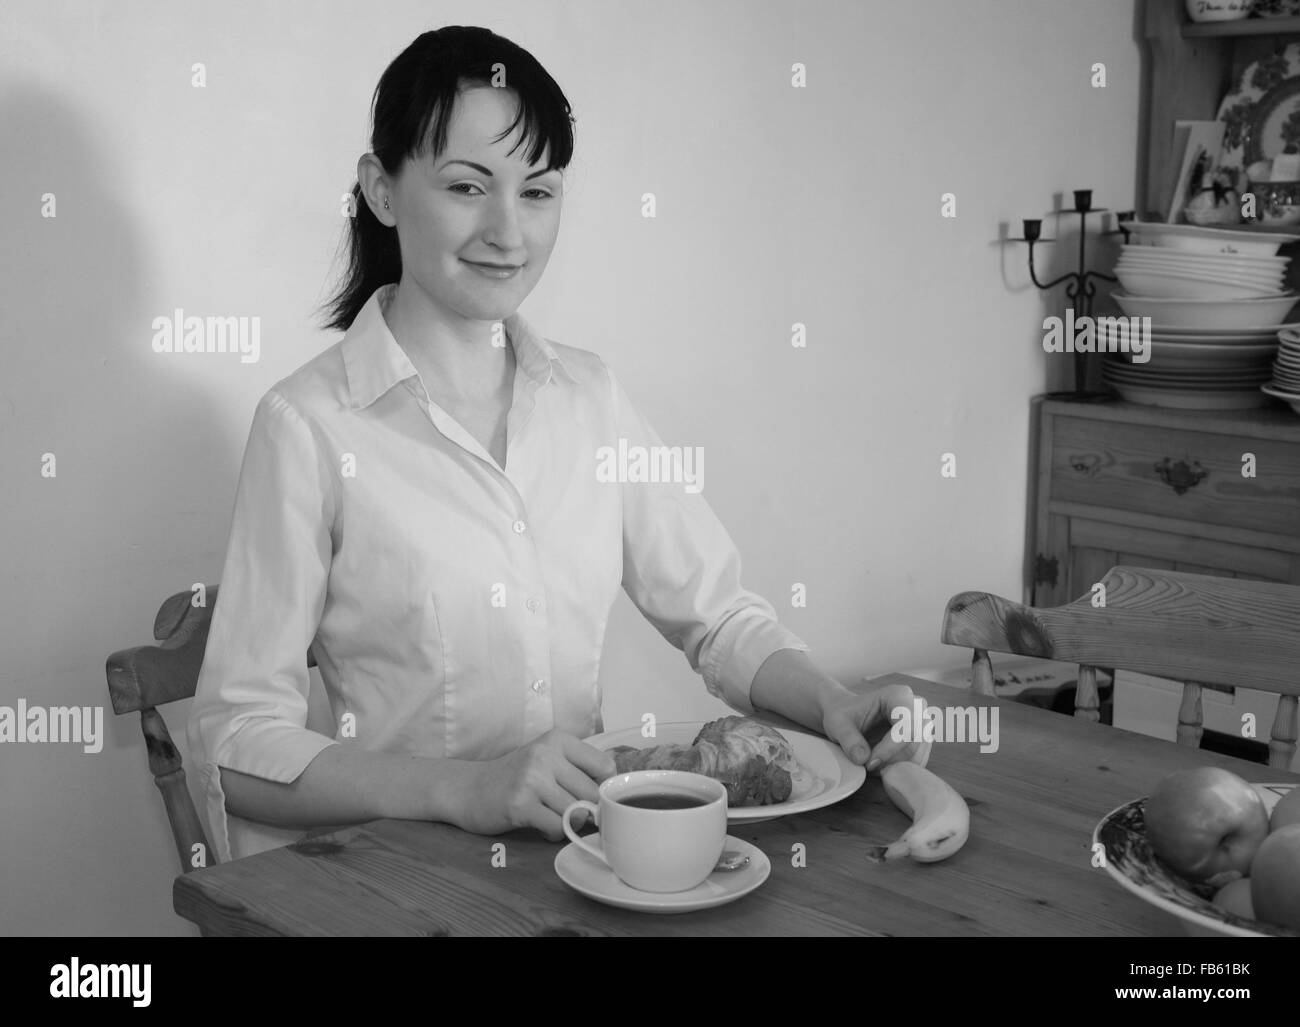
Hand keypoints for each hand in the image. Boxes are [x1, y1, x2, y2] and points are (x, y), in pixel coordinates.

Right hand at [456, 729, 617, 841]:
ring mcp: (532, 779)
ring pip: (576, 812)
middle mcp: (546, 754)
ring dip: (570, 823)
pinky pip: (557, 827)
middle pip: (593, 793)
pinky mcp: (520, 804)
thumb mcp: (549, 759)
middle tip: (572, 812)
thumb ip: (580, 769)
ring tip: (553, 816)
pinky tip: (542, 824)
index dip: (603, 787)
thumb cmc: (517, 777)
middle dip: (587, 810)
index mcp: (559, 739)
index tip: (589, 795)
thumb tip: (615, 795)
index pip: (606, 766)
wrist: (469, 788)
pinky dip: (554, 833)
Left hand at [819, 681, 925, 771]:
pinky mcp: (922, 740)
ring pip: (920, 752)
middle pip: (917, 739)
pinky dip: (901, 768)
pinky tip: (882, 767)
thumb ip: (848, 739)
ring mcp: (922, 723)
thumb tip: (862, 758)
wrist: (849, 717)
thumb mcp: (837, 724)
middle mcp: (915, 706)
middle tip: (869, 767)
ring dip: (897, 765)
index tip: (869, 762)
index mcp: (896, 695)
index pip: (907, 724)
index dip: (891, 747)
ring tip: (872, 767)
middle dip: (893, 759)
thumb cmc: (844, 715)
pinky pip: (919, 759)